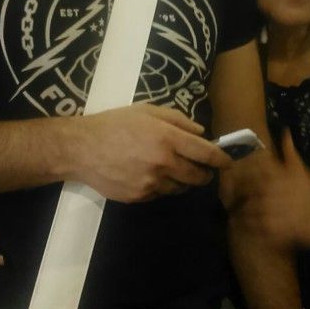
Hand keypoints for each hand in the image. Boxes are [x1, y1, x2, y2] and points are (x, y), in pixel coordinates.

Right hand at [61, 103, 232, 202]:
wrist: (81, 148)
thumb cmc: (114, 123)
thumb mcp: (146, 111)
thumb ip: (177, 120)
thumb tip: (201, 133)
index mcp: (167, 139)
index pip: (206, 153)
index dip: (221, 159)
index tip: (228, 161)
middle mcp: (163, 163)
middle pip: (197, 177)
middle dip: (204, 173)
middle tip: (201, 168)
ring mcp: (151, 183)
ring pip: (180, 188)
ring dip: (183, 181)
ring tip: (171, 169)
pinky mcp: (140, 197)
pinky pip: (161, 194)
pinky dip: (162, 186)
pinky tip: (149, 174)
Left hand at [235, 131, 309, 248]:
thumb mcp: (300, 168)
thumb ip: (289, 151)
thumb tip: (285, 130)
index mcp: (279, 177)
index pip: (253, 174)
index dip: (242, 177)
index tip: (236, 178)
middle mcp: (275, 193)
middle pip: (248, 194)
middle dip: (240, 196)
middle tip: (233, 198)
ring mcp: (275, 212)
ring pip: (250, 211)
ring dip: (242, 211)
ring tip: (237, 212)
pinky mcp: (277, 230)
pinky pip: (257, 228)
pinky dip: (250, 227)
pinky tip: (247, 225)